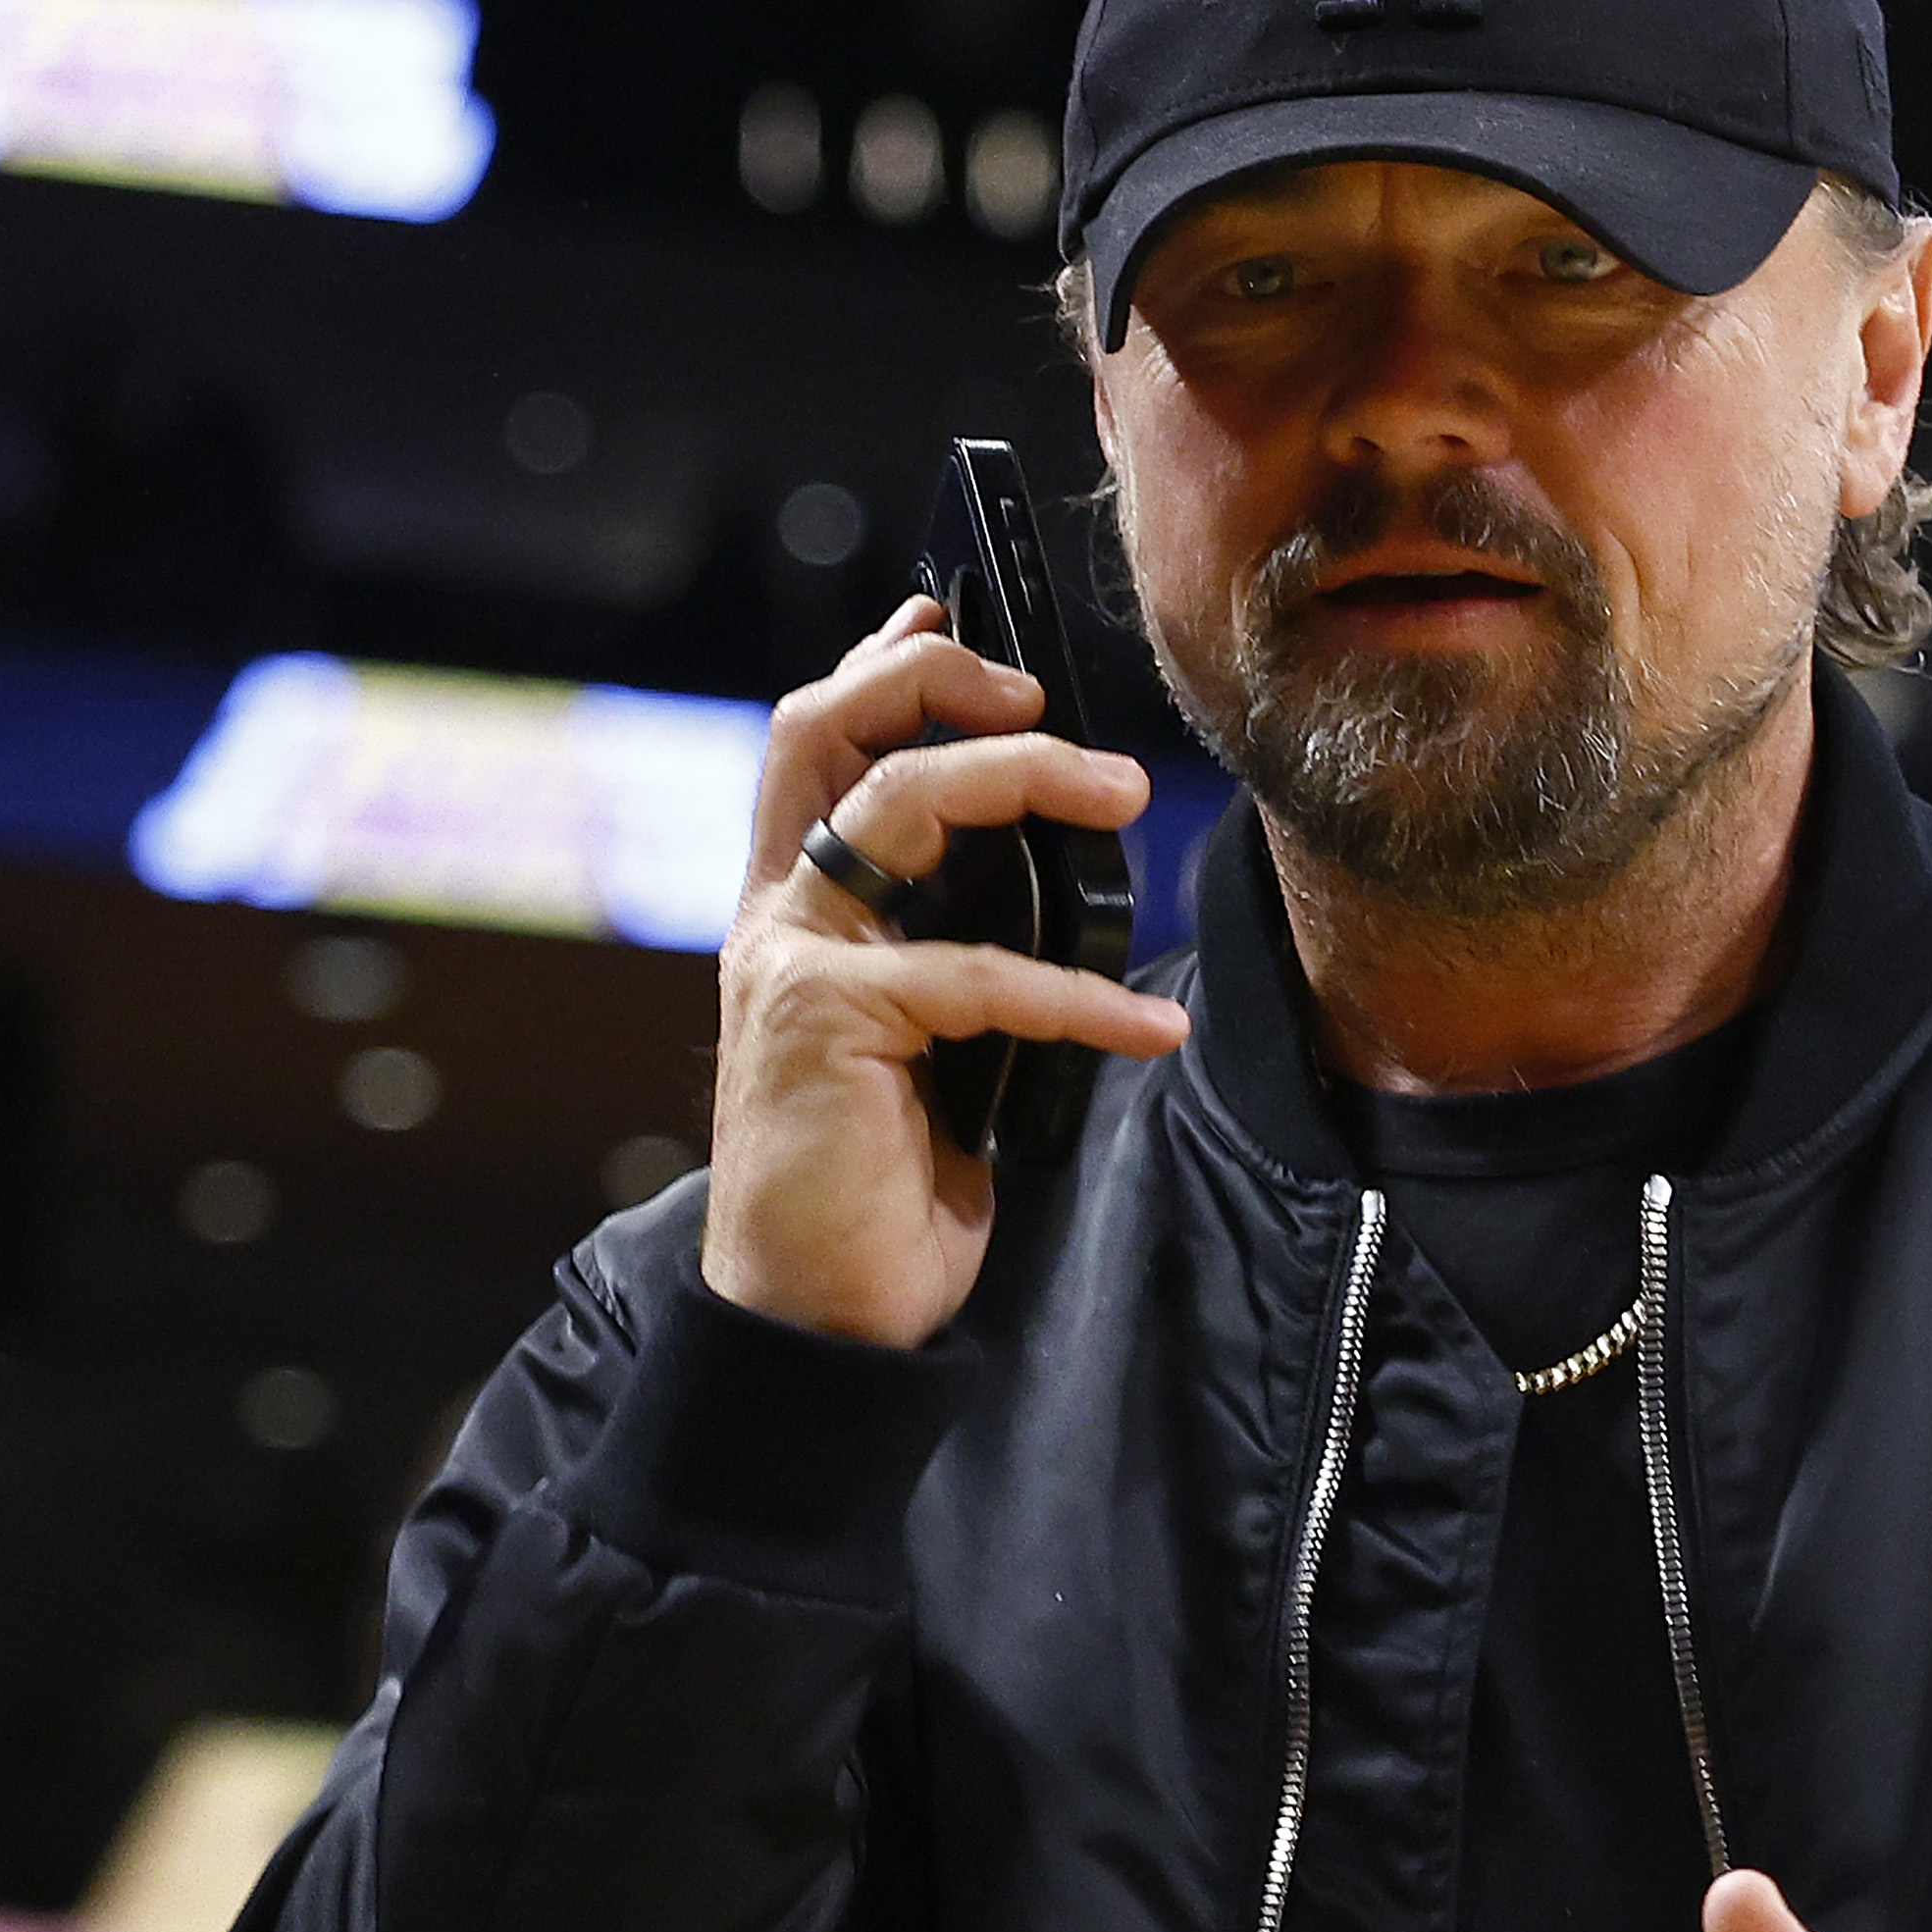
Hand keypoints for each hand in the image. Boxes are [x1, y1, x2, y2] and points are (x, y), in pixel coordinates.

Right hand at [701, 596, 1188, 1347]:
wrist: (820, 1310)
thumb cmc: (883, 1175)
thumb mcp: (930, 1036)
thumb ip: (956, 943)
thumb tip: (1063, 870)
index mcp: (797, 908)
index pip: (816, 743)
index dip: (881, 668)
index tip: (951, 621)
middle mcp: (778, 915)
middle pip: (829, 731)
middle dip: (937, 682)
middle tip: (1047, 697)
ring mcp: (793, 962)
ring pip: (901, 808)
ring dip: (1024, 780)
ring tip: (1126, 798)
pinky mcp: (828, 1022)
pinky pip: (979, 974)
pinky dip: (1081, 996)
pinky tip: (1153, 1028)